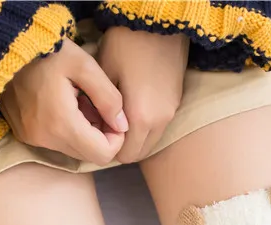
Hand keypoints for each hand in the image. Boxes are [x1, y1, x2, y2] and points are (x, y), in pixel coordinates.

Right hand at [0, 39, 128, 165]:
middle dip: (101, 135)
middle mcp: (45, 139)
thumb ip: (108, 97)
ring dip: (85, 132)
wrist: (6, 45)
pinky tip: (66, 104)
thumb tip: (123, 125)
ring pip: (73, 150)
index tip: (114, 116)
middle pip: (88, 155)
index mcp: (61, 124)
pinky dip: (68, 130)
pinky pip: (56, 143)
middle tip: (98, 106)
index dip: (116, 139)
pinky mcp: (25, 134)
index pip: (102, 154)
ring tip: (81, 102)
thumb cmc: (49, 51)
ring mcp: (32, 138)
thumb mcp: (85, 65)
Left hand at [98, 26, 188, 163]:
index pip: (124, 156)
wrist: (158, 22)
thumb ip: (100, 109)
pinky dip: (144, 127)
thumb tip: (95, 127)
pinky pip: (158, 127)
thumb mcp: (103, 76)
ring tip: (116, 117)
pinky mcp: (176, 102)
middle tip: (104, 128)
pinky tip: (131, 107)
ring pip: (150, 141)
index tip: (96, 134)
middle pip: (139, 153)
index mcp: (141, 119)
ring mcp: (170, 112)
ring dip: (134, 137)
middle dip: (121, 147)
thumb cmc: (126, 45)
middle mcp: (160, 122)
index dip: (107, 149)